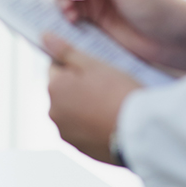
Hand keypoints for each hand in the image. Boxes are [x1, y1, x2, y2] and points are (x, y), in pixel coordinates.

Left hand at [42, 34, 141, 163]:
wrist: (141, 132)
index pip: (56, 68)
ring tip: (111, 105)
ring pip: (73, 111)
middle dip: (80, 87)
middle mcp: (54, 113)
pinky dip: (92, 125)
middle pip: (64, 91)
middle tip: (106, 86)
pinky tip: (111, 121)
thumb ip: (66, 51)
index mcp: (53, 89)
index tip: (94, 70)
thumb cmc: (118, 94)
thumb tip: (44, 37)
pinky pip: (83, 130)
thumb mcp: (93, 64)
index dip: (75, 66)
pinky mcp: (81, 150)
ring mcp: (67, 134)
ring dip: (85, 106)